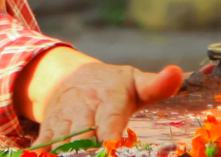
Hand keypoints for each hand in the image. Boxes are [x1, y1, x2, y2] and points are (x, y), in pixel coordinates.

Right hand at [31, 59, 182, 145]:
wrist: (71, 76)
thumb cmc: (113, 87)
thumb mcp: (135, 82)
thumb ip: (156, 85)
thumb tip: (177, 72)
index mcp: (108, 99)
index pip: (109, 122)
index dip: (110, 139)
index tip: (112, 148)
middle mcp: (82, 108)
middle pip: (81, 138)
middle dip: (87, 151)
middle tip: (98, 155)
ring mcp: (62, 119)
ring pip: (60, 143)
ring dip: (66, 152)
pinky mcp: (47, 128)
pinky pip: (43, 145)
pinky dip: (45, 152)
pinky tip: (49, 156)